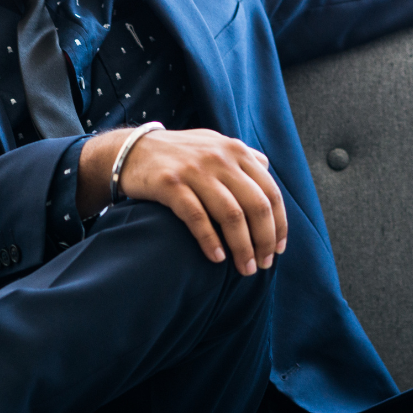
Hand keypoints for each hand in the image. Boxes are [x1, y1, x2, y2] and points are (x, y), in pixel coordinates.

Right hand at [77, 128, 286, 274]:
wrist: (133, 150)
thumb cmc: (180, 153)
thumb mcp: (214, 144)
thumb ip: (241, 156)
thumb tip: (267, 168)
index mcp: (236, 151)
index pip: (270, 191)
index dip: (279, 223)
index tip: (278, 248)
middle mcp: (220, 158)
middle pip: (255, 205)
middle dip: (264, 240)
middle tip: (263, 264)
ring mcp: (195, 170)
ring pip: (231, 214)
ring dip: (242, 247)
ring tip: (244, 268)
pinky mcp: (170, 184)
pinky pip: (197, 217)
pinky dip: (210, 240)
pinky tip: (217, 258)